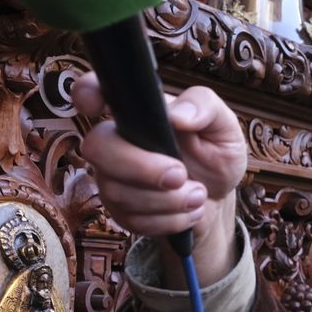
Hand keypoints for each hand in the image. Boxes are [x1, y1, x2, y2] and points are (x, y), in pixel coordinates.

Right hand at [76, 73, 247, 283]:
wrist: (219, 200)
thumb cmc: (216, 155)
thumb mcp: (224, 126)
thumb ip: (205, 108)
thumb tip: (178, 115)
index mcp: (140, 112)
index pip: (96, 91)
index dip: (86, 93)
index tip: (95, 105)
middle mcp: (118, 141)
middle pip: (98, 148)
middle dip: (141, 167)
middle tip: (181, 174)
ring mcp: (113, 176)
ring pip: (117, 190)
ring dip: (167, 200)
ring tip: (198, 194)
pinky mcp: (119, 209)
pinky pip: (131, 219)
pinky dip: (168, 219)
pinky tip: (188, 211)